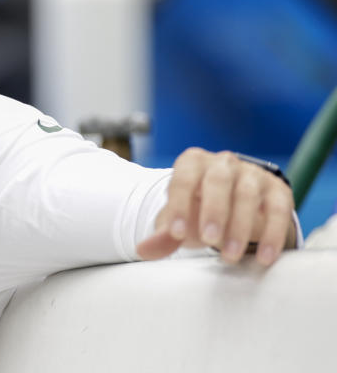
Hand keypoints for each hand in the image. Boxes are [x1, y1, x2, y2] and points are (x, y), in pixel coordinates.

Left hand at [136, 148, 296, 264]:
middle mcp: (222, 163)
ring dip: (239, 227)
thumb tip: (142, 250)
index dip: (179, 204)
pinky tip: (264, 257)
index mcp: (193, 163)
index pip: (183, 178)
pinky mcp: (277, 190)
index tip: (176, 234)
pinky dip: (272, 233)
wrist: (233, 203)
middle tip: (209, 240)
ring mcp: (252, 173)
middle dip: (213, 211)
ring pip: (247, 193)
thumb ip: (164, 235)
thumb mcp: (180, 221)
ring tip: (230, 256)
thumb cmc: (199, 210)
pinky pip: (278, 208)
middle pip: (218, 180)